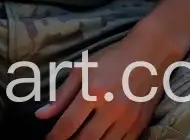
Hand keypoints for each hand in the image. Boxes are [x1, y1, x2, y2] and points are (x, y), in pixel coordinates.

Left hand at [36, 35, 166, 139]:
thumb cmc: (111, 59)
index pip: (69, 123)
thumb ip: (61, 94)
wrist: (148, 57)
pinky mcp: (139, 126)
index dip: (56, 136)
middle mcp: (111, 109)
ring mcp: (127, 120)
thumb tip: (41, 115)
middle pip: (86, 139)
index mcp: (92, 92)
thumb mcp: (82, 69)